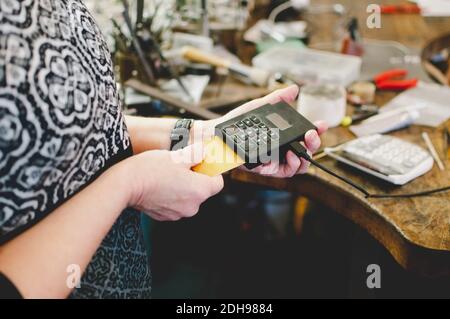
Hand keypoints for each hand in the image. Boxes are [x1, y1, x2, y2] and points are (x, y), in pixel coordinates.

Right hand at [120, 144, 223, 220]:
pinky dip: (170, 195)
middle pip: (202, 191)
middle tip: (182, 166)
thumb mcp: (178, 155)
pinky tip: (160, 184)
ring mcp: (178, 213)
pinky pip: (174, 203)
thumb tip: (203, 152)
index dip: (211, 172)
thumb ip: (196, 154)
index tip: (202, 164)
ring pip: (187, 197)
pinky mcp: (165, 216)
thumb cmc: (151, 169)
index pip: (217, 183)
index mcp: (200, 191)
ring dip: (182, 186)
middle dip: (195, 178)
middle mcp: (192, 206)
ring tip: (167, 174)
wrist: (125, 184)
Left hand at [192, 85, 327, 177]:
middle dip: (314, 144)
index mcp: (284, 136)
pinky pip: (282, 172)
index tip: (321, 124)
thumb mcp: (260, 107)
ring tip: (300, 148)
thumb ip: (277, 99)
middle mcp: (282, 150)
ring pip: (299, 166)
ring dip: (304, 158)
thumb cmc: (238, 122)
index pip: (306, 137)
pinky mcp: (265, 169)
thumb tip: (294, 89)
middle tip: (311, 135)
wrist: (219, 133)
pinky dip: (288, 165)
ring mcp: (275, 161)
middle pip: (307, 152)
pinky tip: (287, 156)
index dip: (317, 132)